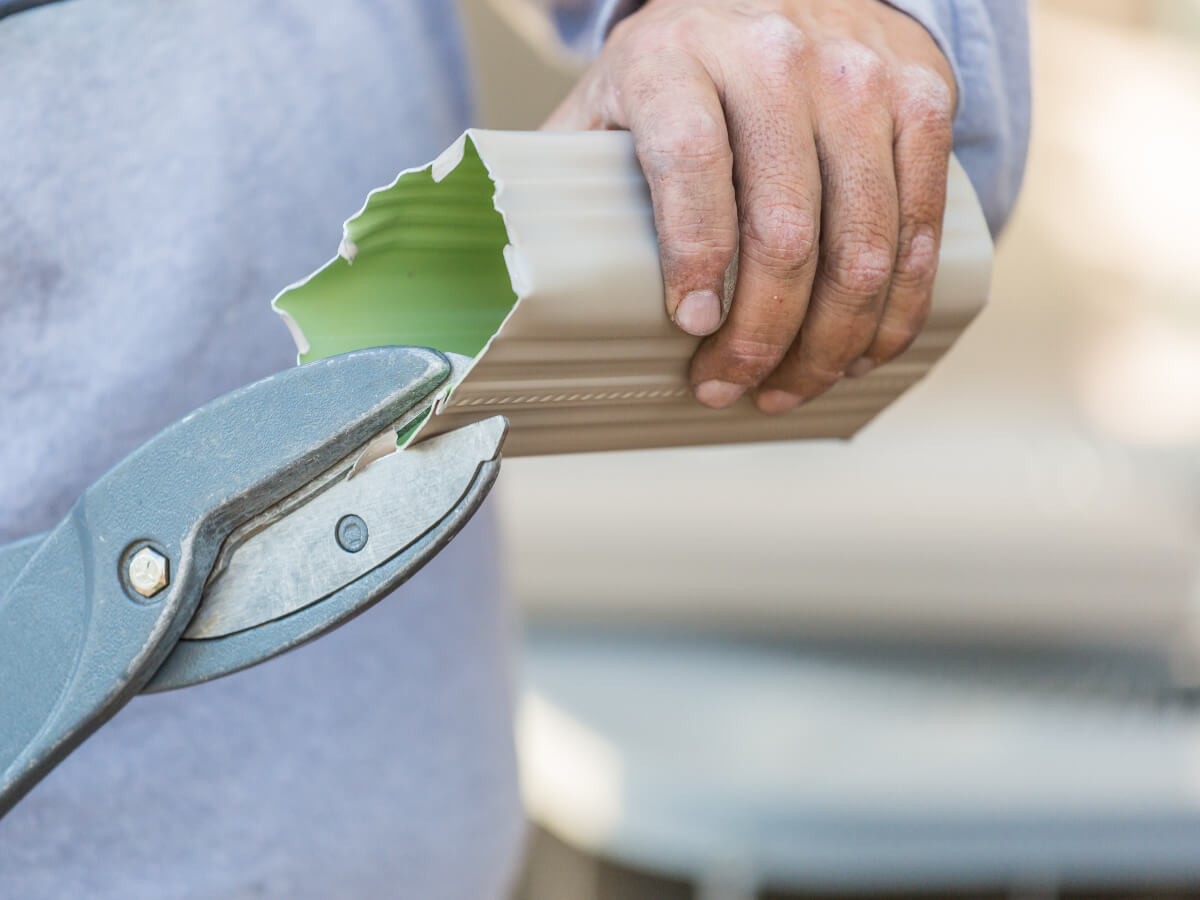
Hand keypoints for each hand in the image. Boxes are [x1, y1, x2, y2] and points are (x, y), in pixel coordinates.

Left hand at [544, 0, 955, 412]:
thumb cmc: (683, 69)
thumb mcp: (613, 99)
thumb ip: (574, 173)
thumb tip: (525, 280)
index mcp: (677, 56)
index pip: (692, 161)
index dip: (696, 256)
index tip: (693, 329)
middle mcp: (776, 57)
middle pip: (785, 226)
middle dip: (762, 335)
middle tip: (730, 388)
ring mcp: (859, 77)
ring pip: (864, 242)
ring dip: (830, 341)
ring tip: (790, 387)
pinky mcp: (922, 99)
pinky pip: (922, 226)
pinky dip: (896, 308)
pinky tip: (860, 351)